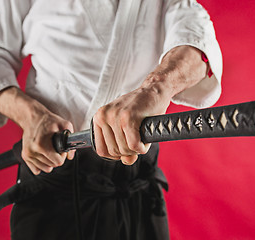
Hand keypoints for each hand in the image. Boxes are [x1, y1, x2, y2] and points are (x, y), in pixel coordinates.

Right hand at [0, 87, 74, 174]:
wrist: (32, 118)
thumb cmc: (48, 121)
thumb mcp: (64, 125)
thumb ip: (71, 140)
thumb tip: (70, 156)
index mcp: (42, 145)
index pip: (58, 162)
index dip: (63, 156)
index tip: (61, 150)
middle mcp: (33, 151)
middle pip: (52, 166)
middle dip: (57, 158)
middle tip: (56, 148)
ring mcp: (28, 154)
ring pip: (45, 169)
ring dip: (50, 161)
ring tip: (49, 150)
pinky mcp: (25, 156)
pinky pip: (37, 170)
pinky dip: (42, 164)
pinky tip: (43, 155)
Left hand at [93, 46, 207, 164]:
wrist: (154, 90)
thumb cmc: (140, 109)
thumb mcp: (126, 127)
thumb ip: (123, 146)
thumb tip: (126, 161)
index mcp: (99, 118)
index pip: (101, 150)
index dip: (115, 155)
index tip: (125, 150)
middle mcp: (103, 116)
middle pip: (113, 151)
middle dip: (128, 152)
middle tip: (137, 142)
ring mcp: (115, 116)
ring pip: (124, 149)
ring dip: (136, 149)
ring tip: (142, 137)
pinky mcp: (129, 117)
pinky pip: (134, 145)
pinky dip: (142, 147)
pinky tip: (145, 140)